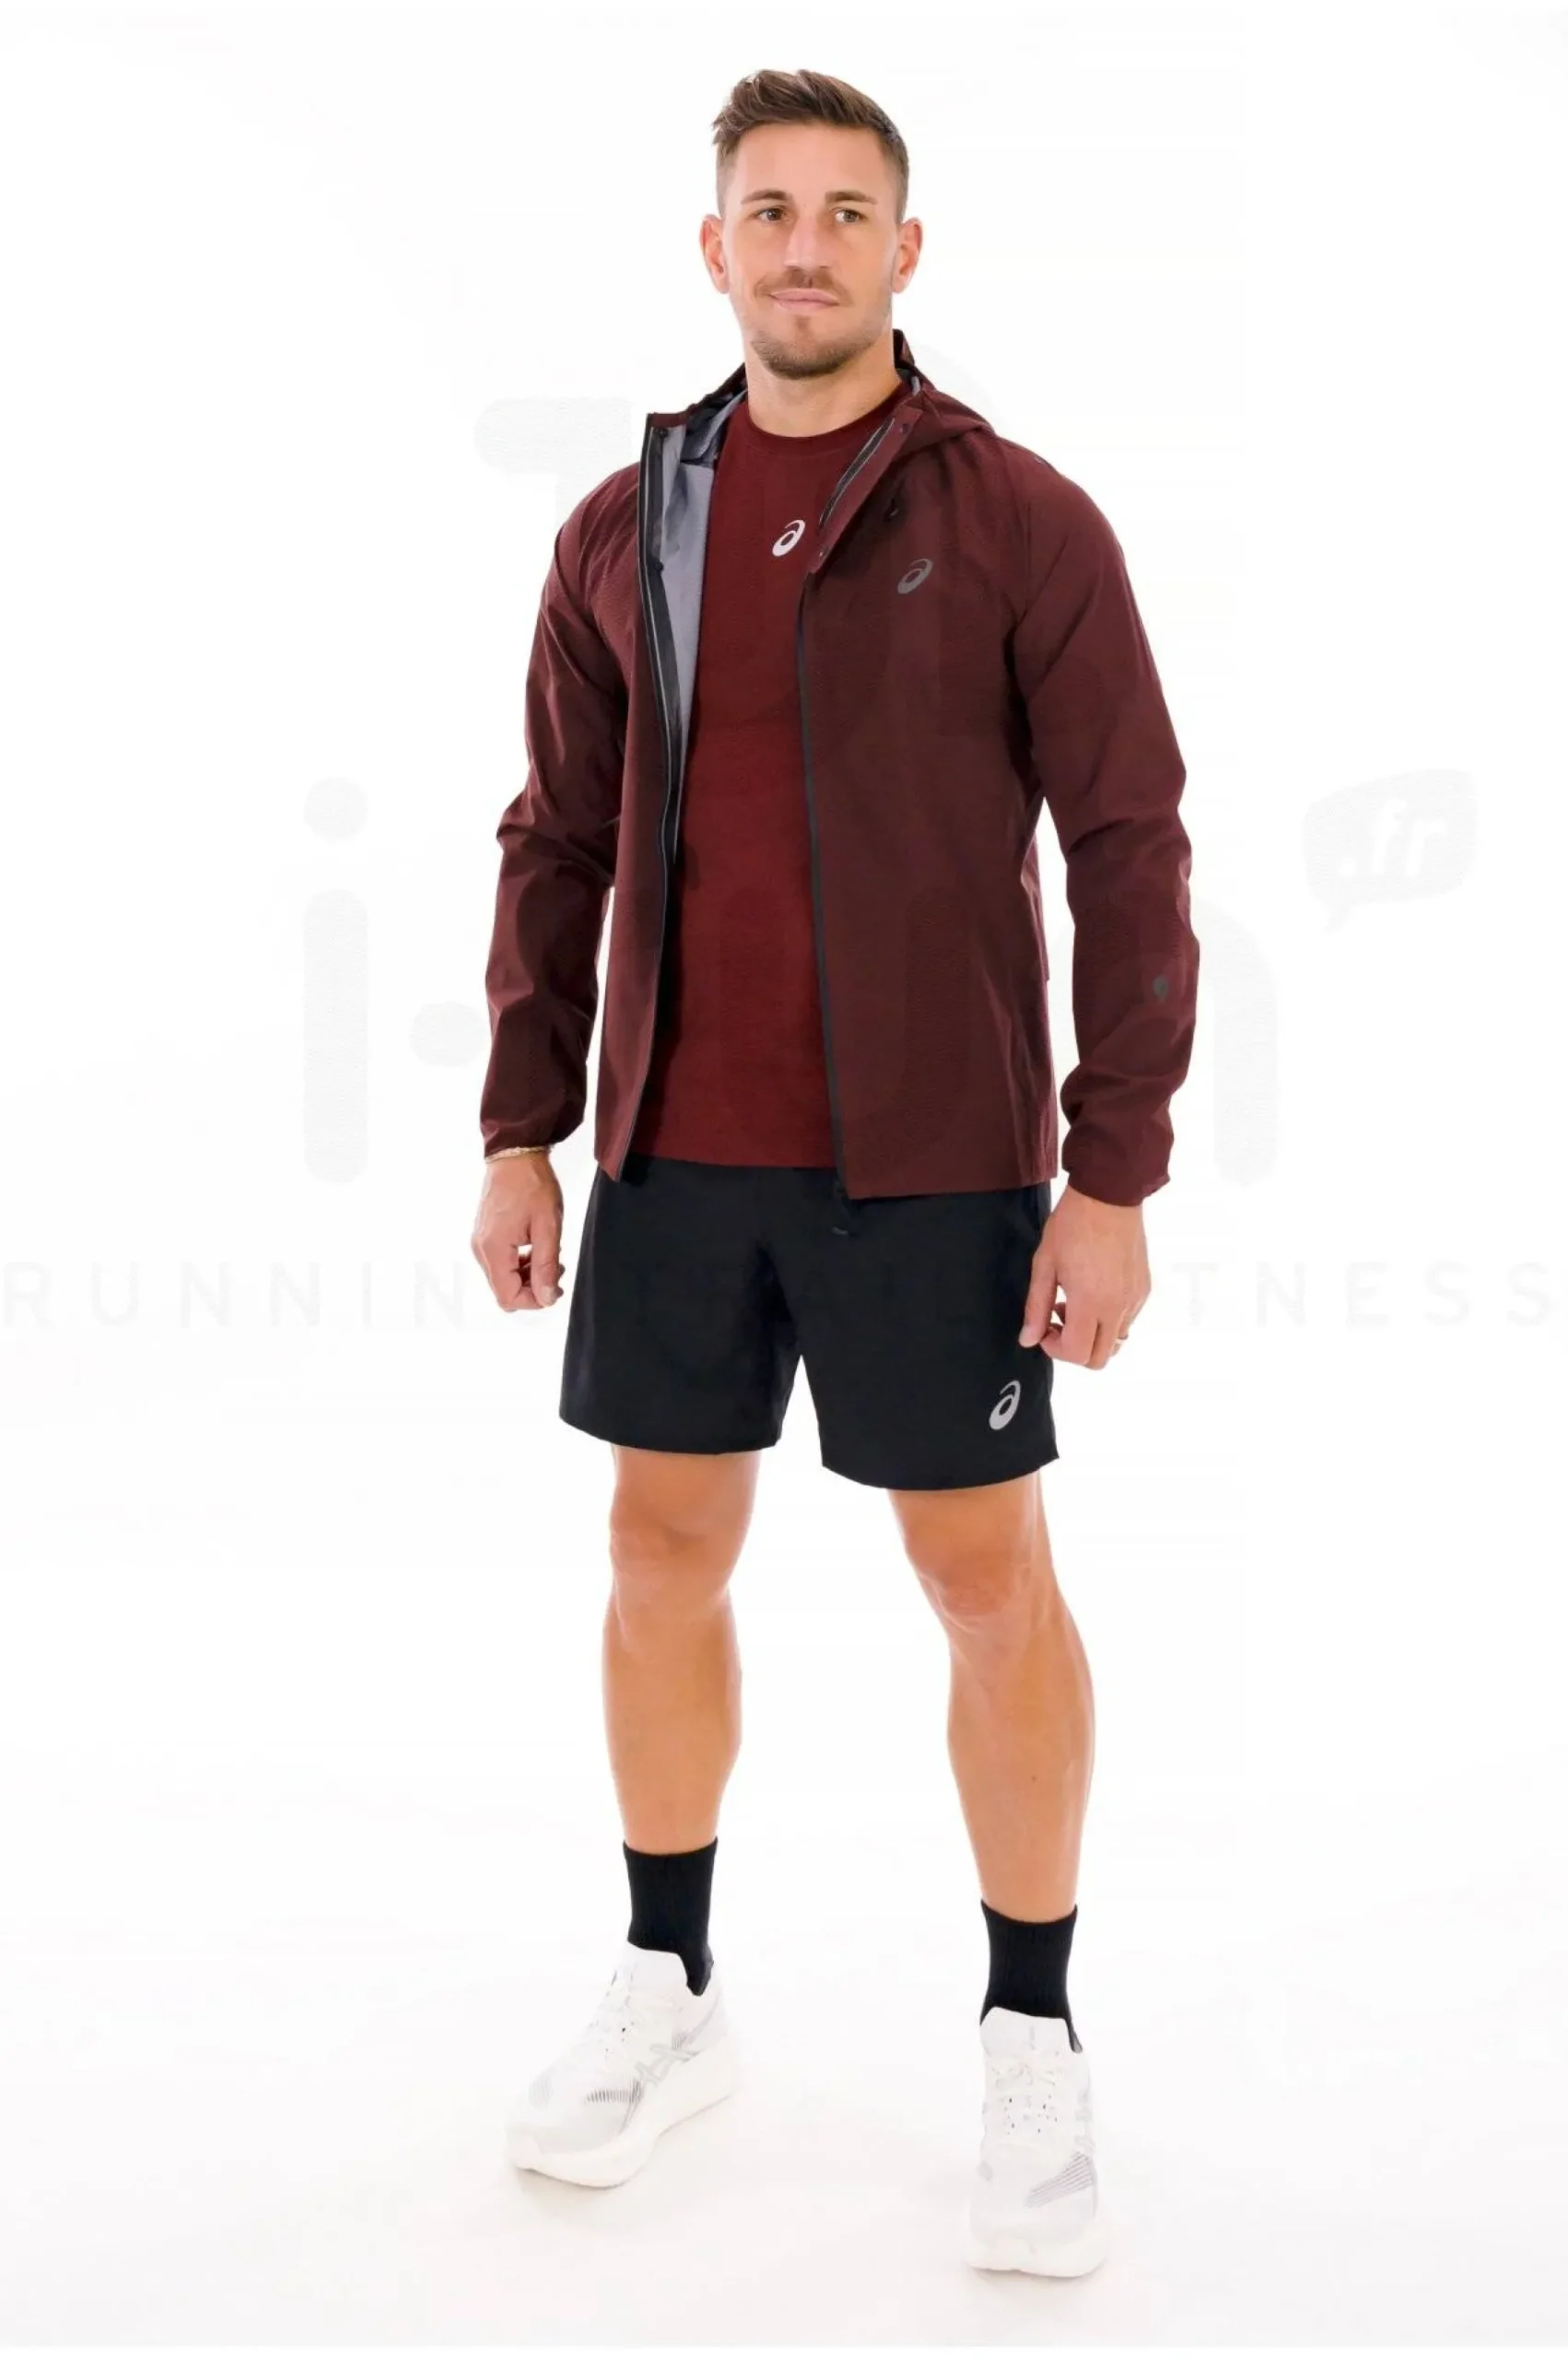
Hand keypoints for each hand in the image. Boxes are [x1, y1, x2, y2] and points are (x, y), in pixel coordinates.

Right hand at [471, 1154, 566, 1311]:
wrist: (515, 1156)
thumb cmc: (532, 1184)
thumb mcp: (548, 1227)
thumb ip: (546, 1265)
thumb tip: (546, 1298)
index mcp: (494, 1249)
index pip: (509, 1296)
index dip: (534, 1301)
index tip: (555, 1288)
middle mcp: (480, 1249)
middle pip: (504, 1290)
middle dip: (532, 1288)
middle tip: (556, 1270)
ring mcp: (480, 1242)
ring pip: (502, 1278)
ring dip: (527, 1276)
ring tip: (551, 1257)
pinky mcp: (484, 1236)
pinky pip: (500, 1263)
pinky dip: (519, 1264)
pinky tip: (536, 1249)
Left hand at [1017, 1184, 1149, 1369]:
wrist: (1109, 1195)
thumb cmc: (1073, 1225)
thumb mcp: (1045, 1265)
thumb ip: (1036, 1307)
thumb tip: (1028, 1339)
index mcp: (1090, 1303)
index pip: (1077, 1354)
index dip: (1055, 1350)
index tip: (1044, 1328)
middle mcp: (1118, 1307)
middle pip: (1100, 1359)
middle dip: (1075, 1350)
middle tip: (1058, 1321)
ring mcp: (1135, 1299)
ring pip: (1116, 1342)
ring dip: (1093, 1335)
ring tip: (1076, 1303)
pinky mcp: (1144, 1288)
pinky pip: (1127, 1320)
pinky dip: (1109, 1319)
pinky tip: (1095, 1290)